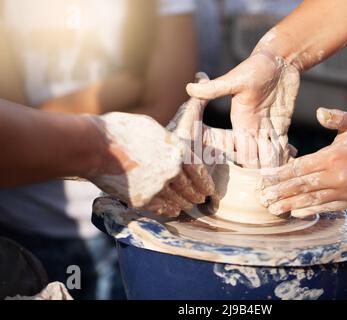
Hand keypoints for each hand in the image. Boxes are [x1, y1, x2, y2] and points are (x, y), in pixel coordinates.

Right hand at [85, 112, 214, 217]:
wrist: (95, 147)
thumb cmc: (121, 131)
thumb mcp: (153, 128)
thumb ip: (169, 141)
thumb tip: (176, 145)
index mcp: (177, 151)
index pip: (200, 173)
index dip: (206, 184)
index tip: (209, 190)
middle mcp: (172, 172)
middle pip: (191, 190)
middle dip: (196, 196)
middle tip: (199, 200)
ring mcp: (157, 188)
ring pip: (178, 202)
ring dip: (183, 204)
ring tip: (185, 206)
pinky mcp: (142, 200)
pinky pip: (161, 209)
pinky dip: (168, 210)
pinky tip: (170, 210)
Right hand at [186, 52, 299, 167]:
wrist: (278, 60)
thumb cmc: (256, 67)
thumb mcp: (235, 79)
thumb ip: (215, 88)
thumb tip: (189, 88)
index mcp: (239, 123)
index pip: (242, 151)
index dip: (249, 163)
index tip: (257, 173)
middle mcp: (251, 129)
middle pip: (255, 158)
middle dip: (262, 169)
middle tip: (273, 180)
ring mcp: (266, 128)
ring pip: (269, 154)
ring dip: (275, 163)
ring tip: (284, 173)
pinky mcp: (280, 125)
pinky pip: (282, 145)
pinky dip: (286, 153)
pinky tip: (291, 160)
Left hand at [259, 108, 346, 216]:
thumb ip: (336, 118)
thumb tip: (319, 112)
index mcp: (334, 157)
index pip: (300, 168)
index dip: (280, 174)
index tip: (263, 178)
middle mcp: (338, 177)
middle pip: (302, 186)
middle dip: (280, 192)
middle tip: (261, 197)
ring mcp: (345, 192)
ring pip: (312, 200)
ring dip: (291, 205)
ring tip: (272, 208)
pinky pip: (327, 208)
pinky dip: (310, 210)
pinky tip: (294, 212)